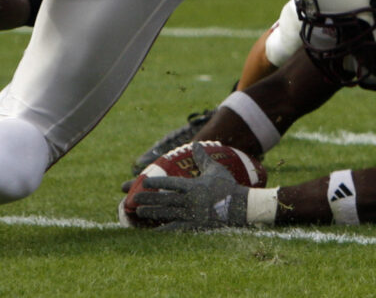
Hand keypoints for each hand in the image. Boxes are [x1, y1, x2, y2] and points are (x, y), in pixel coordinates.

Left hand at [132, 143, 249, 229]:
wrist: (241, 207)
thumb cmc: (228, 186)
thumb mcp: (215, 170)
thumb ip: (202, 158)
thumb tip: (195, 144)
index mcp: (194, 186)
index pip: (171, 183)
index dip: (157, 183)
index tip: (144, 181)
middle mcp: (190, 201)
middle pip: (165, 200)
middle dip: (148, 199)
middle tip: (133, 199)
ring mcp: (192, 214)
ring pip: (167, 214)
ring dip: (152, 213)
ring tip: (138, 212)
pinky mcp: (196, 226)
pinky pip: (177, 228)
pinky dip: (164, 230)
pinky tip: (153, 231)